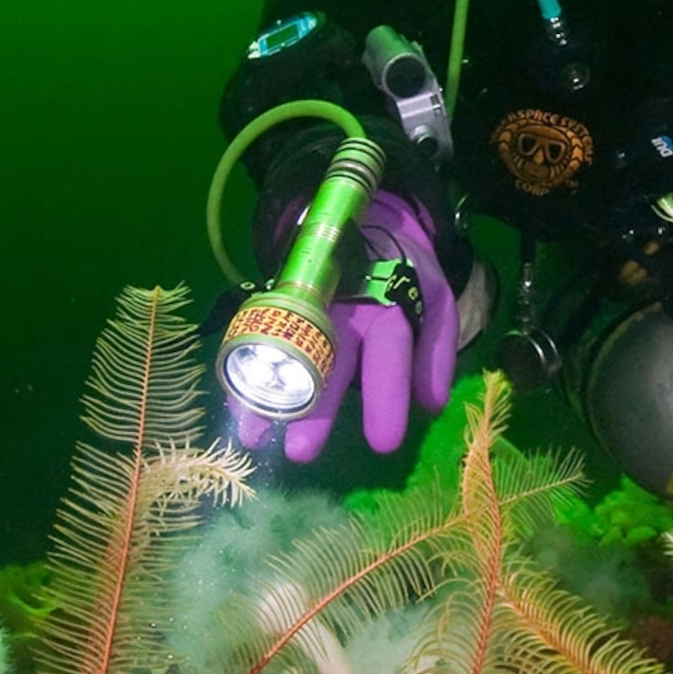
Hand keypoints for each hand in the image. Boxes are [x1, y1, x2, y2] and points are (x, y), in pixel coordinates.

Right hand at [230, 192, 456, 463]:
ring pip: (287, 350)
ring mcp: (308, 303)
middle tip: (300, 452)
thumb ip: (436, 351)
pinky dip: (246, 372)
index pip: (389, 352)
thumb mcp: (436, 299)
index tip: (382, 445)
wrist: (365, 221)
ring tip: (251, 437)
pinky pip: (260, 337)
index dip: (386, 395)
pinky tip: (236, 410)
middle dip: (316, 406)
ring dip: (268, 395)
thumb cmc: (404, 273)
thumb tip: (431, 405)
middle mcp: (343, 307)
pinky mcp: (282, 302)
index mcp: (387, 305)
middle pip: (329, 358)